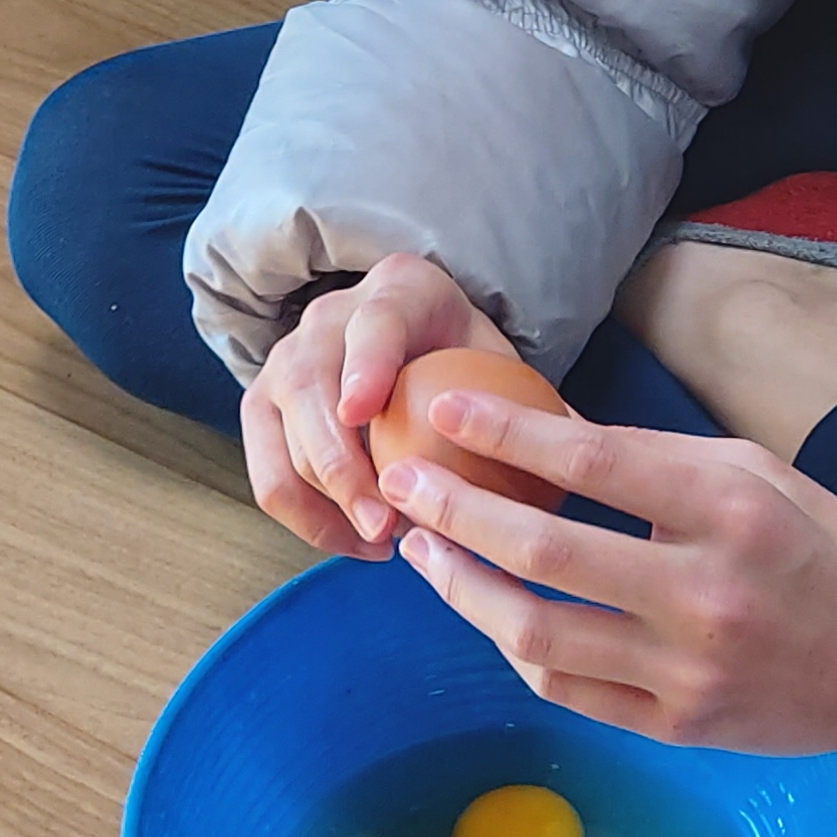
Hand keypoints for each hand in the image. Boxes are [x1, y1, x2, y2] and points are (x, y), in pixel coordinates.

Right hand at [242, 251, 521, 559]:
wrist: (404, 327)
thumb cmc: (461, 351)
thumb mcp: (497, 356)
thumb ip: (527, 399)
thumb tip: (575, 454)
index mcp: (396, 292)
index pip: (375, 325)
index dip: (366, 366)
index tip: (364, 413)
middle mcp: (326, 319)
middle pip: (310, 387)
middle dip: (340, 465)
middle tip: (386, 525)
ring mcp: (283, 361)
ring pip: (279, 439)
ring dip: (324, 503)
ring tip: (380, 543)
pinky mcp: (261, 408)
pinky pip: (268, 476)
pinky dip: (309, 519)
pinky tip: (359, 541)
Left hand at [383, 388, 836, 751]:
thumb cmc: (818, 542)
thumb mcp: (749, 472)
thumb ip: (647, 459)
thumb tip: (541, 431)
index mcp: (729, 507)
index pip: (592, 460)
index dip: (506, 433)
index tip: (445, 410)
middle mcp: (706, 591)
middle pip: (546, 550)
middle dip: (458, 513)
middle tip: (406, 486)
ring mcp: (690, 670)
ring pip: (538, 634)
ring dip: (465, 591)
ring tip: (425, 554)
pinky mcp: (679, 727)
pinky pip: (568, 690)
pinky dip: (517, 647)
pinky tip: (489, 611)